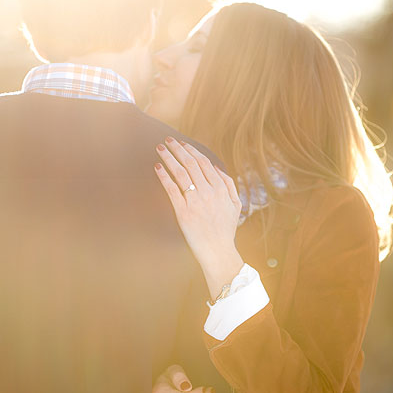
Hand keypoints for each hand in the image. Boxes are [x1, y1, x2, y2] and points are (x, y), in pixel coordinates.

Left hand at [154, 137, 244, 299]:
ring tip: (159, 149)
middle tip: (167, 140)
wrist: (218, 251)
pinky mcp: (183, 212)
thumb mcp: (235, 205)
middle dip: (177, 149)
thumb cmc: (225, 229)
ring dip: (169, 158)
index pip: (204, 163)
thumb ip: (229, 184)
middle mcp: (209, 192)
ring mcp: (195, 201)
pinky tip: (157, 167)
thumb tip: (216, 167)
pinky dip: (164, 177)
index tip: (181, 143)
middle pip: (190, 164)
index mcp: (221, 189)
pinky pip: (172, 190)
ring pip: (180, 173)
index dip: (191, 150)